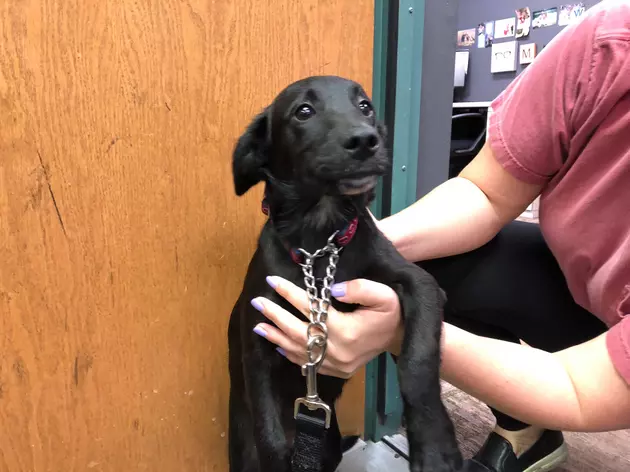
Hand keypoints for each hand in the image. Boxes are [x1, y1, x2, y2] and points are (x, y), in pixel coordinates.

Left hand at [250, 276, 402, 378]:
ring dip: (276, 336)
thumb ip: (359, 288)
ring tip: (257, 324)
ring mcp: (336, 364)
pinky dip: (290, 354)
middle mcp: (337, 350)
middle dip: (275, 315)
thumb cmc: (391, 312)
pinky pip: (308, 364)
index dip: (289, 293)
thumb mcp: (383, 294)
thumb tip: (331, 290)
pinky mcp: (337, 371)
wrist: (401, 336)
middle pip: (298, 331)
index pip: (310, 308)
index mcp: (346, 330)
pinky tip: (277, 344)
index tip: (272, 281)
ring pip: (299, 350)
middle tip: (256, 301)